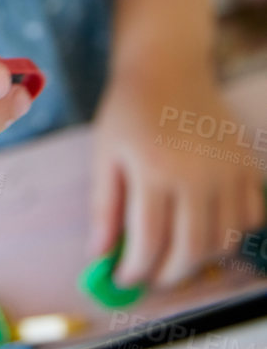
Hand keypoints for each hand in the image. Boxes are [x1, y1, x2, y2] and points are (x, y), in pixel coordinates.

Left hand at [88, 62, 266, 289]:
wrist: (168, 68)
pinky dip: (230, 235)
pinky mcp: (248, 165)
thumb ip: (104, 208)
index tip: (123, 279)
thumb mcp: (105, 154)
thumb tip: (99, 257)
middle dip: (168, 276)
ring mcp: (229, 171)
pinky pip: (249, 218)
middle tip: (151, 276)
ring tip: (175, 255)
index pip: (149, 243)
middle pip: (191, 251)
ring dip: (199, 260)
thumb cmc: (129, 111)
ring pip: (224, 241)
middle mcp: (198, 174)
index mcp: (154, 170)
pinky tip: (206, 230)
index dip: (135, 271)